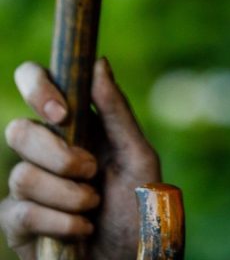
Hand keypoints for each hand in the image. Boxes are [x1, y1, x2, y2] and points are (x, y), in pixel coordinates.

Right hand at [0, 58, 161, 259]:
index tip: (62, 113)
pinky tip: (82, 230)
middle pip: (19, 130)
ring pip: (21, 175)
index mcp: (72, 122)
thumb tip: (99, 62)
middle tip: (91, 171)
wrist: (132, 259)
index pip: (34, 82)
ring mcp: (28, 186)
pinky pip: (21, 212)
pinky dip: (59, 222)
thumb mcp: (138, 156)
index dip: (38, 87)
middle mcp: (44, 149)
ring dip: (67, 195)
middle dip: (58, 155)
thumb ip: (116, 111)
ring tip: (93, 207)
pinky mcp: (18, 224)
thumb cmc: (138, 206)